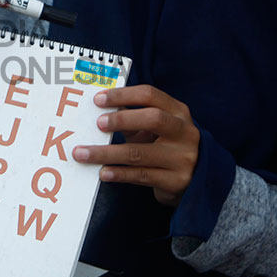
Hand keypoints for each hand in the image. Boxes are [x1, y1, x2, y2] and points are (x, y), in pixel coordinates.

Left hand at [71, 85, 199, 206]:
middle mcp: (185, 132)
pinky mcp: (176, 181)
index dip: (123, 95)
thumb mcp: (153, 128)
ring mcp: (183, 158)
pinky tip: (102, 172)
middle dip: (122, 120)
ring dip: (106, 153)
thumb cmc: (164, 146)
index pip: (150, 95)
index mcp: (178, 112)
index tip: (98, 99)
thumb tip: (98, 108)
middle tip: (97, 124)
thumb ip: (131, 117)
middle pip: (153, 119)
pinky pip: (141, 176)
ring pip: (139, 153)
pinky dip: (119, 173)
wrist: (194, 180)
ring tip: (82, 154)